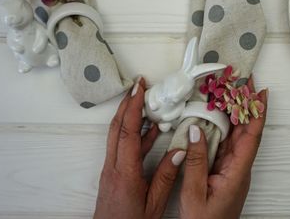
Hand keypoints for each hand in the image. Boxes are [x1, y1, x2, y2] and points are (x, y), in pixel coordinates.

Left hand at [94, 77, 186, 218]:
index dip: (133, 107)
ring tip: (145, 101)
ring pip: (117, 134)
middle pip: (117, 127)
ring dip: (129, 115)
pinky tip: (149, 131)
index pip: (127, 132)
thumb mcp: (154, 204)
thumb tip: (179, 151)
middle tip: (139, 85)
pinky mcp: (112, 172)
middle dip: (127, 102)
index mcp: (124, 172)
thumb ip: (166, 177)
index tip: (139, 88)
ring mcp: (110, 169)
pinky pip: (122, 146)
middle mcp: (113, 166)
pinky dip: (134, 134)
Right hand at [178, 77, 267, 218]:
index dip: (258, 112)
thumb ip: (195, 162)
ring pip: (237, 135)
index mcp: (237, 172)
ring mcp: (232, 168)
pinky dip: (224, 127)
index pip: (252, 136)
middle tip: (241, 82)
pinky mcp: (223, 171)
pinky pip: (226, 144)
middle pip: (246, 130)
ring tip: (230, 92)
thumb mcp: (194, 193)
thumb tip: (196, 130)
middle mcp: (239, 167)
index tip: (261, 92)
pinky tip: (217, 117)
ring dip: (235, 113)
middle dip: (246, 105)